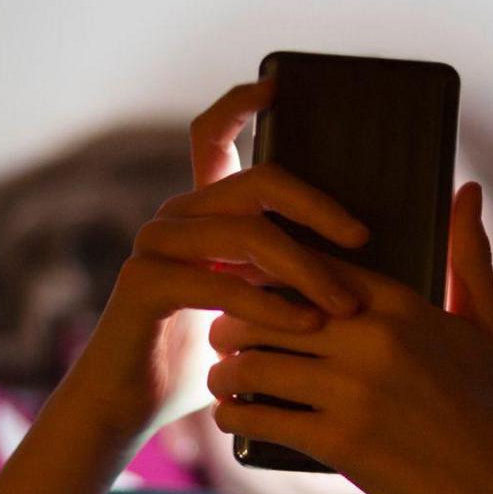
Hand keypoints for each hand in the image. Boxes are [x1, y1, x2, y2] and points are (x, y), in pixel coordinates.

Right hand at [57, 79, 371, 439]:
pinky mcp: (144, 283)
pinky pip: (220, 282)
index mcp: (201, 214)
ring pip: (248, 233)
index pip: (212, 137)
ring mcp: (156, 245)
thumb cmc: (201, 362)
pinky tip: (305, 323)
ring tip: (346, 306)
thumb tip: (359, 261)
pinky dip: (270, 304)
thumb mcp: (253, 311)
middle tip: (363, 239)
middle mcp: (176, 218)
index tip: (278, 86)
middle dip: (319, 208)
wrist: (129, 407)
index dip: (241, 105)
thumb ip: (285, 279)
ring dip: (307, 268)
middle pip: (258, 183)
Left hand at [199, 180, 492, 493]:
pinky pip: (260, 415)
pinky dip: (234, 415)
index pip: (309, 267)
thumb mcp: (485, 324)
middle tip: (221, 334)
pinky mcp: (338, 440)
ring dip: (226, 371)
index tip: (248, 285)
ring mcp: (353, 390)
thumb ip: (468, 255)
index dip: (269, 275)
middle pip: (268, 312)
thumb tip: (470, 188)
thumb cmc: (488, 405)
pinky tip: (230, 414)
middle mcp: (372, 340)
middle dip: (234, 323)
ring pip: (254, 362)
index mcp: (399, 306)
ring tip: (221, 375)